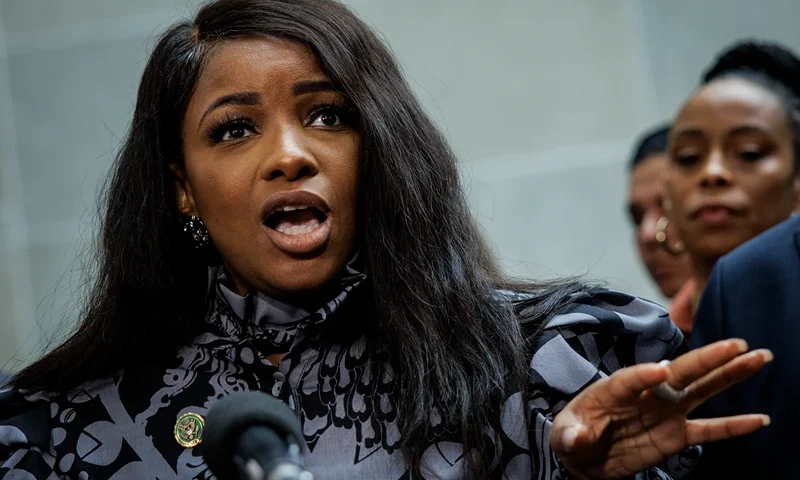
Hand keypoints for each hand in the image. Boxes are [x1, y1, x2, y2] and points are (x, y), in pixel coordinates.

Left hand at [549, 339, 771, 478]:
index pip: (631, 378)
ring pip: (702, 391)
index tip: (662, 371)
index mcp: (615, 389)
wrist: (586, 457)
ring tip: (758, 358)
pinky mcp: (676, 435)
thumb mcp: (564, 436)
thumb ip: (571, 435)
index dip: (645, 374)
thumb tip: (578, 437)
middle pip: (680, 372)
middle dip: (707, 358)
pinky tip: (759, 419)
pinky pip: (708, 431)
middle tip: (736, 344)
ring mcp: (665, 412)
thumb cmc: (572, 436)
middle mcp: (646, 394)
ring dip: (729, 375)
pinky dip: (733, 426)